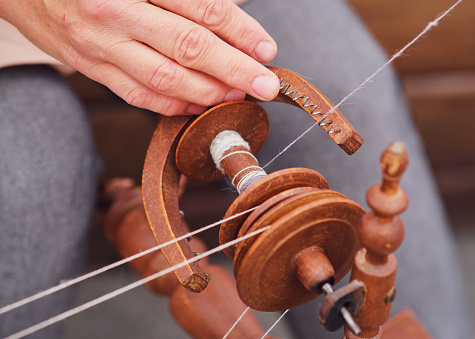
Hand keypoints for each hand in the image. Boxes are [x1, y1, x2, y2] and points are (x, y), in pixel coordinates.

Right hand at [0, 0, 278, 114]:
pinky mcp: (91, 68)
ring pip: (165, 78)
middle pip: (189, 47)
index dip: (240, 31)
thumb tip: (226, 20)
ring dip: (207, 92)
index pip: (202, 9)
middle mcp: (115, 12)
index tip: (265, 49)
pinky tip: (198, 105)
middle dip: (234, 69)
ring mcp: (101, 45)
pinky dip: (173, 104)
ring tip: (236, 96)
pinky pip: (138, 94)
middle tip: (266, 84)